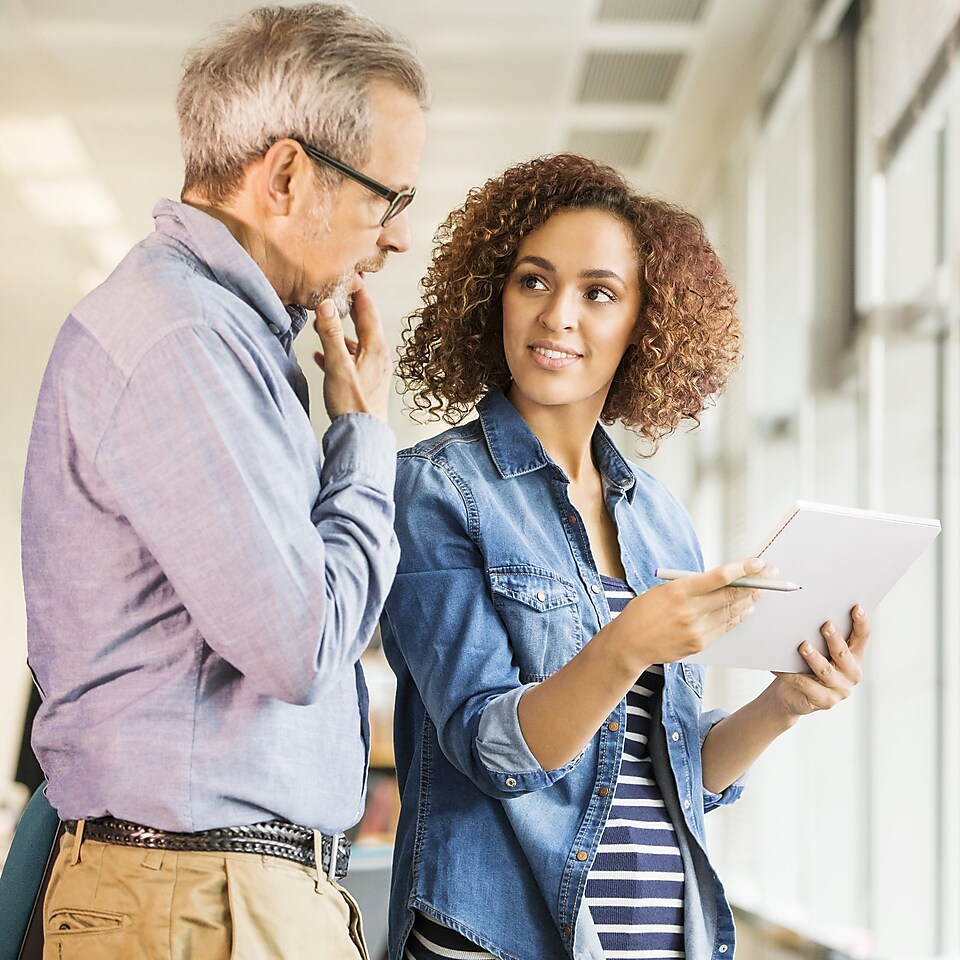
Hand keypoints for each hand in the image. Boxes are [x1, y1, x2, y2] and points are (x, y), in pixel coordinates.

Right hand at [312, 282, 390, 419]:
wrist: (363, 436)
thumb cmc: (352, 405)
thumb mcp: (338, 365)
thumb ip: (330, 334)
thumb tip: (327, 304)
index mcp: (375, 348)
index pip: (368, 311)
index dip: (359, 292)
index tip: (352, 276)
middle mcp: (378, 357)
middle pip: (364, 325)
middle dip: (350, 309)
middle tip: (339, 293)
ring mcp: (373, 370)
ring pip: (357, 343)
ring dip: (341, 332)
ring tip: (325, 322)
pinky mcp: (366, 383)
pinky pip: (352, 360)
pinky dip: (338, 352)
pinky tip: (323, 355)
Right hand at [616, 558, 763, 669]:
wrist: (629, 644)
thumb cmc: (643, 612)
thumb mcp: (664, 590)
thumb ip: (692, 585)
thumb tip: (723, 580)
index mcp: (679, 591)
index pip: (719, 577)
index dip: (743, 569)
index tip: (758, 562)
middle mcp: (690, 611)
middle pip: (732, 595)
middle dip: (755, 583)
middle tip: (770, 574)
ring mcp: (696, 630)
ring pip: (732, 612)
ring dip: (751, 599)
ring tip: (763, 590)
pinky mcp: (700, 644)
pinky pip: (725, 628)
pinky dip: (738, 616)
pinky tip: (746, 609)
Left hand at [770, 605, 869, 716]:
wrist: (793, 695)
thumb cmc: (806, 664)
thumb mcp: (819, 649)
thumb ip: (822, 636)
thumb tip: (810, 611)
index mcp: (854, 657)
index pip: (861, 637)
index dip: (861, 622)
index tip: (856, 607)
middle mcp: (851, 673)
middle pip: (843, 653)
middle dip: (835, 639)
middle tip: (826, 625)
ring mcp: (839, 690)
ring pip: (825, 671)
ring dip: (814, 657)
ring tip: (803, 646)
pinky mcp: (824, 701)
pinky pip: (804, 684)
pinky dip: (790, 674)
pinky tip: (778, 666)